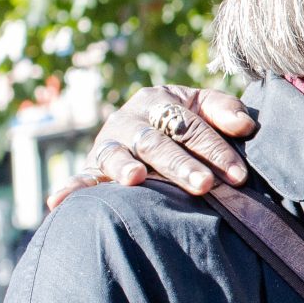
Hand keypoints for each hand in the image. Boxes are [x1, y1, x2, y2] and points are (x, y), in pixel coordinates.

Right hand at [45, 85, 255, 208]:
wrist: (152, 130)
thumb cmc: (186, 123)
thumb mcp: (204, 109)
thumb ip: (225, 111)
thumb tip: (245, 126)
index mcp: (159, 100)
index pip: (189, 125)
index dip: (215, 149)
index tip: (239, 174)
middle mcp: (129, 119)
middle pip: (156, 142)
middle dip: (181, 164)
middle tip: (205, 185)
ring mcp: (109, 144)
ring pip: (119, 156)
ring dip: (126, 167)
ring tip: (136, 178)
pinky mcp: (94, 168)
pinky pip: (82, 179)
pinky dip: (71, 188)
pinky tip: (57, 201)